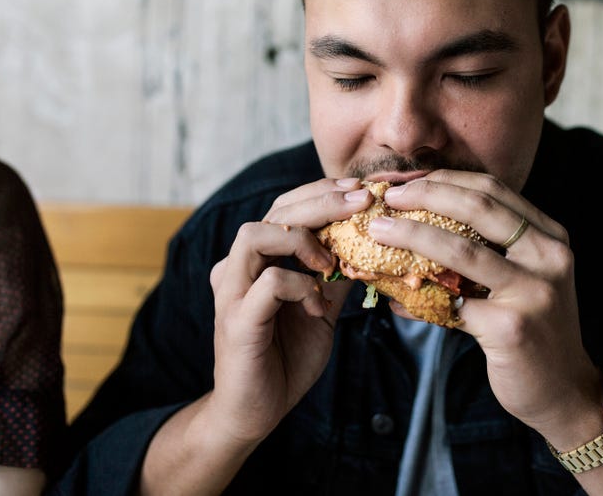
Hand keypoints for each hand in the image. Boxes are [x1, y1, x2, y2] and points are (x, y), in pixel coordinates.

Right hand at [205, 178, 371, 445]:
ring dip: (301, 239)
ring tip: (329, 262)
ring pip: (255, 234)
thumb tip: (371, 244)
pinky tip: (316, 306)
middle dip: (322, 202)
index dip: (323, 193)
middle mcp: (238, 267)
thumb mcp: (321, 308)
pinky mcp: (236, 319)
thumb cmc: (285, 358)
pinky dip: (300, 286)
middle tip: (361, 202)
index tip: (361, 191)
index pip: (286, 207)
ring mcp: (232, 291)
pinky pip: (268, 283)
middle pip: (274, 211)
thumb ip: (335, 276)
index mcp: (257, 259)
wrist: (255, 411)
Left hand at [369, 171, 602, 446]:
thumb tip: (417, 226)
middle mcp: (548, 256)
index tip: (409, 181)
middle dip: (427, 194)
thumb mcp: (523, 278)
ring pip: (461, 250)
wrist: (564, 390)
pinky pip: (451, 305)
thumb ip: (486, 250)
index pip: (494, 189)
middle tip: (389, 196)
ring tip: (378, 230)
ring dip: (412, 235)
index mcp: (550, 236)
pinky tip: (392, 297)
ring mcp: (533, 291)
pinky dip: (416, 298)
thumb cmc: (534, 329)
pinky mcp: (512, 327)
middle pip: (479, 206)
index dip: (446, 179)